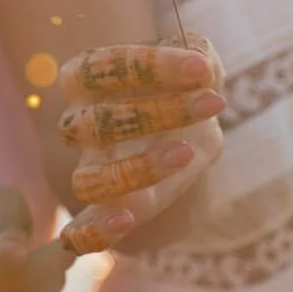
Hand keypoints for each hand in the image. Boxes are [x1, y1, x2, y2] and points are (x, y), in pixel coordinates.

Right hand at [56, 36, 225, 253]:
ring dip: (136, 170)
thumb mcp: (197, 72)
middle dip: (156, 113)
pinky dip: (95, 231)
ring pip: (88, 180)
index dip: (148, 65)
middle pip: (96, 123)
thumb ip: (199, 57)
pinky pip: (79, 234)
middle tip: (213, 103)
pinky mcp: (101, 217)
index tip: (200, 69)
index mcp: (88, 81)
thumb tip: (200, 65)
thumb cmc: (183, 96)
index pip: (100, 67)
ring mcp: (89, 173)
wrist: (187, 147)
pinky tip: (127, 221)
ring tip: (186, 154)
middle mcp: (80, 126)